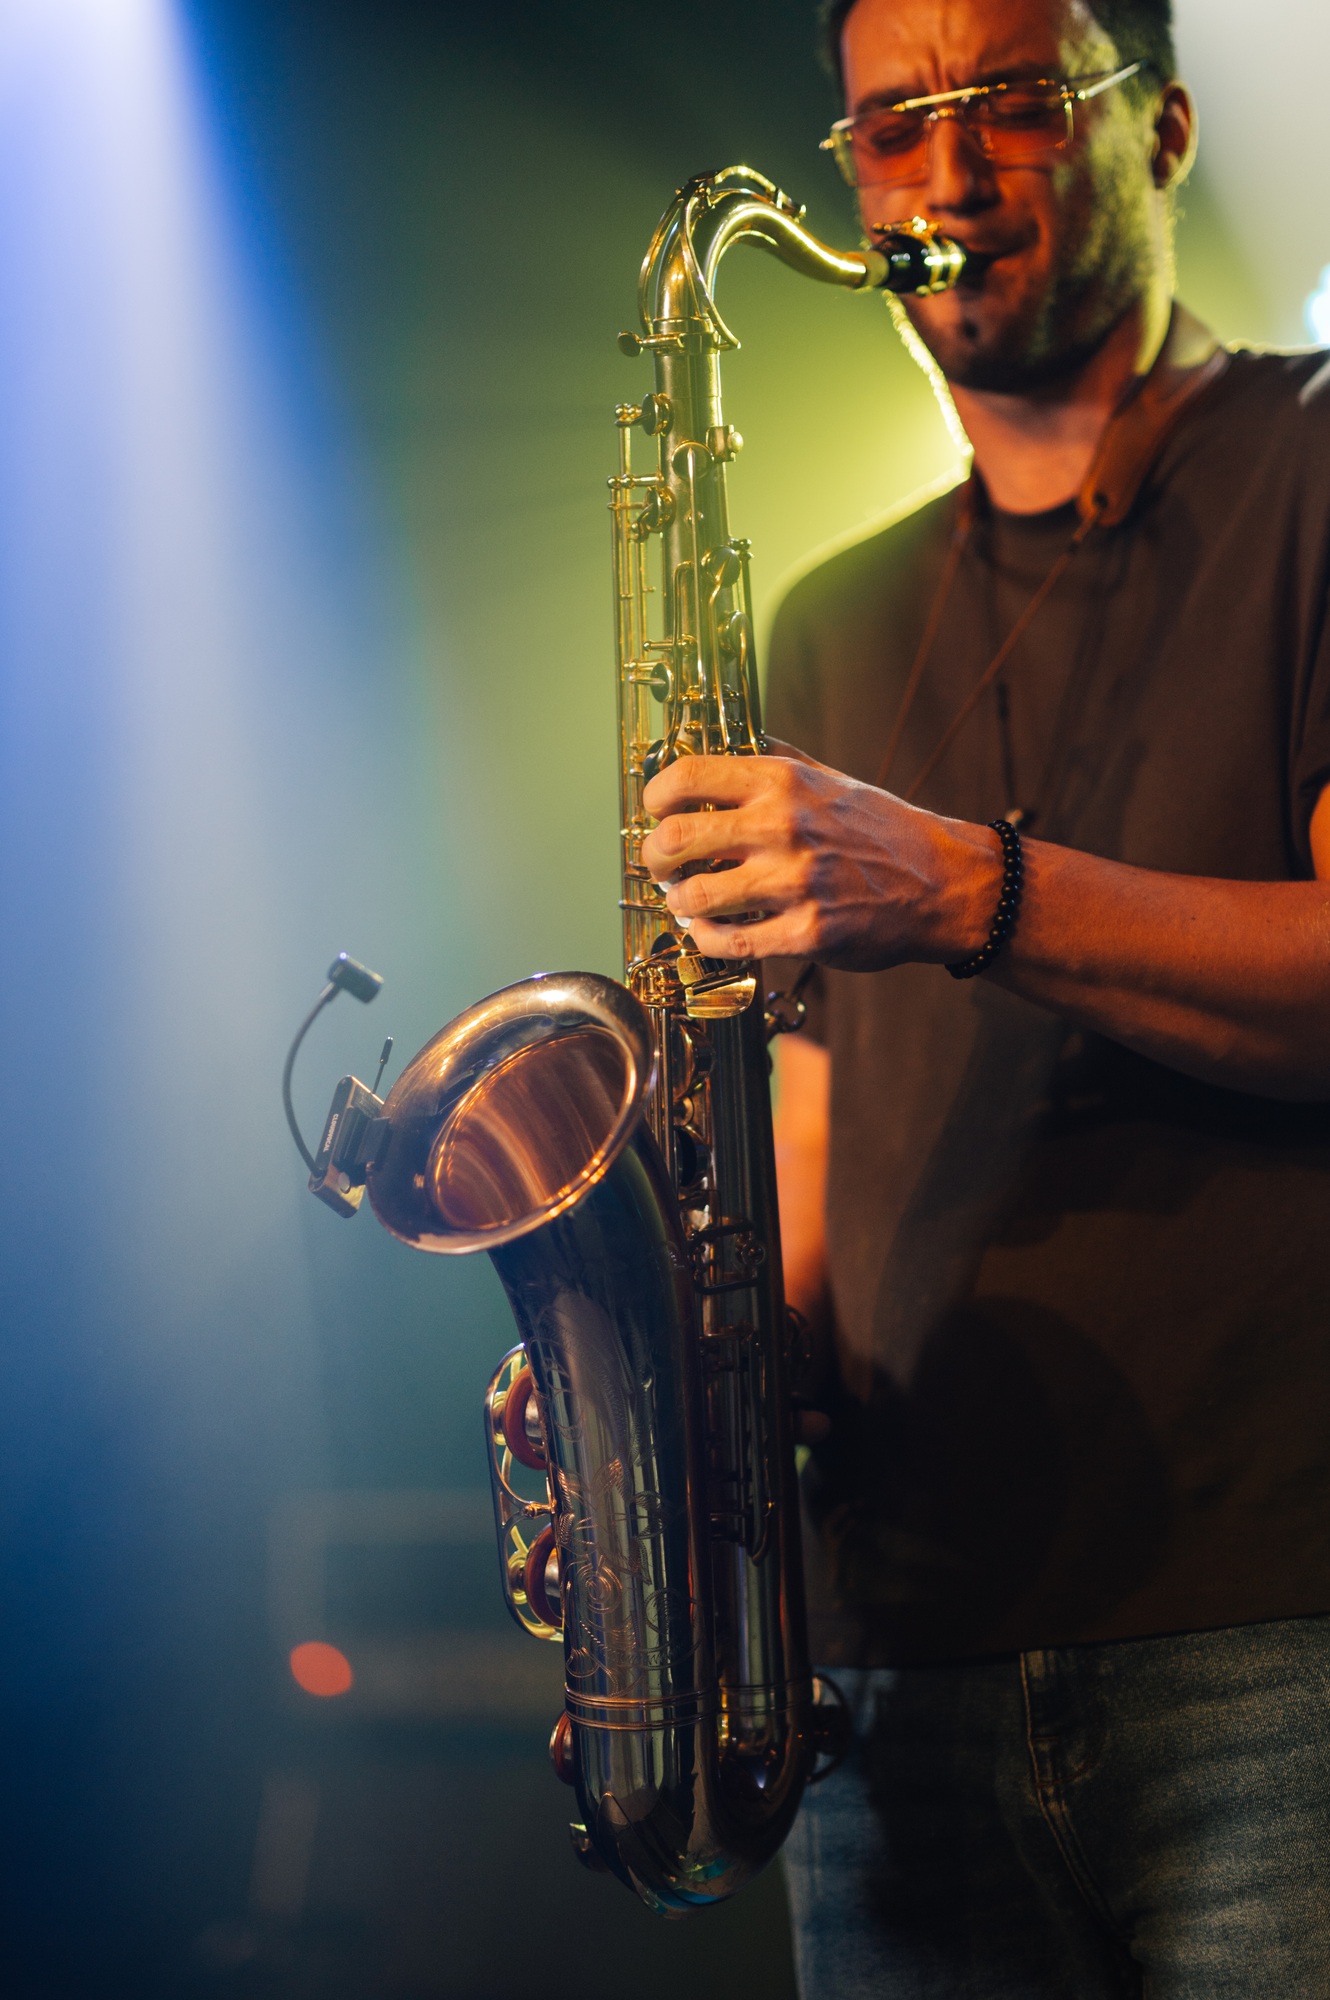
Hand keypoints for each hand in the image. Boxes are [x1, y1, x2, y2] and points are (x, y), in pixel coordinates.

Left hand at [640, 741, 1001, 969]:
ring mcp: (794, 883)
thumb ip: (774, 762)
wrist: (943, 883)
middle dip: (654, 855)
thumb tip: (721, 744)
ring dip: (680, 900)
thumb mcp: (829, 778)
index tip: (655, 808)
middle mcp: (783, 828)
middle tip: (660, 862)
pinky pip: (729, 941)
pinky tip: (711, 929)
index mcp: (783, 782)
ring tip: (686, 898)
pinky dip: (708, 937)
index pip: (688, 777)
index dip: (656, 795)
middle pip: (676, 837)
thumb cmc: (881, 831)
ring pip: (695, 895)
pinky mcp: (805, 933)